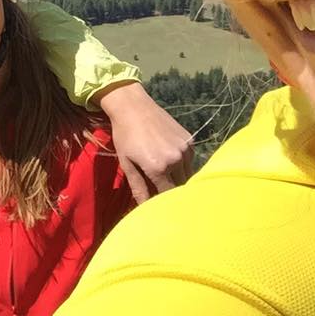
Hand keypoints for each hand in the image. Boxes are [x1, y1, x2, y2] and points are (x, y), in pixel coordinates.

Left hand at [94, 81, 193, 203]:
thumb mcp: (127, 163)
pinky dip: (182, 166)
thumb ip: (138, 188)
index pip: (167, 196)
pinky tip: (169, 160)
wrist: (133, 106)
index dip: (163, 202)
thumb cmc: (124, 135)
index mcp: (159, 167)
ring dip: (179, 180)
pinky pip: (190, 161)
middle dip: (172, 193)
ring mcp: (186, 149)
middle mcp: (176, 159)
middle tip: (162, 191)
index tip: (159, 206)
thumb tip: (144, 208)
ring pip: (188, 175)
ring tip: (164, 176)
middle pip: (180, 187)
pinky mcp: (190, 141)